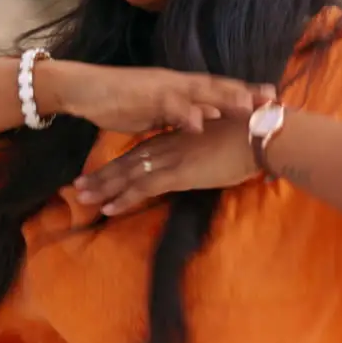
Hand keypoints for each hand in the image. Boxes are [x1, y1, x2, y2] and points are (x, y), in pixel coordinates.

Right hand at [42, 60, 274, 133]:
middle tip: (273, 98)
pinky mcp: (144, 97)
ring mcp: (162, 88)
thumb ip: (181, 115)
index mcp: (181, 86)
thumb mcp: (158, 112)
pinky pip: (168, 106)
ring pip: (198, 92)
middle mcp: (176, 83)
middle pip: (217, 86)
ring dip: (222, 99)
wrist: (85, 89)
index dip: (245, 92)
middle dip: (245, 92)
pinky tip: (201, 122)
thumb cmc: (121, 101)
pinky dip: (185, 114)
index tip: (272, 98)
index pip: (218, 88)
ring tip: (247, 106)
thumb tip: (204, 122)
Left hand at [72, 118, 258, 214]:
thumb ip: (212, 151)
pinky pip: (144, 187)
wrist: (262, 134)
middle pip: (129, 160)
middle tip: (79, 186)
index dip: (123, 162)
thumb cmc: (253, 136)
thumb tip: (212, 160)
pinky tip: (108, 208)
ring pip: (129, 173)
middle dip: (104, 174)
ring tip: (82, 198)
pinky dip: (124, 198)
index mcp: (181, 136)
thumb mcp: (227, 141)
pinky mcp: (178, 172)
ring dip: (104, 186)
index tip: (105, 171)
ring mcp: (172, 158)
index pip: (144, 150)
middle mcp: (171, 144)